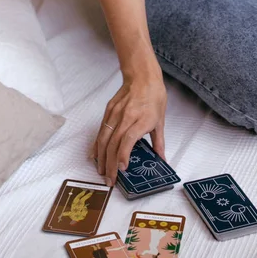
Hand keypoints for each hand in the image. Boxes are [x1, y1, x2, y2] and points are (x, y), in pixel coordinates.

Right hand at [93, 67, 166, 186]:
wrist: (142, 77)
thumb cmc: (154, 97)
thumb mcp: (160, 121)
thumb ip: (159, 142)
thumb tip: (162, 159)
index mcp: (141, 120)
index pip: (128, 140)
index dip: (123, 155)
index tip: (122, 169)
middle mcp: (126, 117)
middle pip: (113, 143)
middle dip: (110, 164)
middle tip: (110, 180)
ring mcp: (115, 114)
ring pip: (104, 139)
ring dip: (101, 158)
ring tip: (101, 172)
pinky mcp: (108, 112)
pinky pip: (101, 131)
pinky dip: (97, 145)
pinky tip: (95, 156)